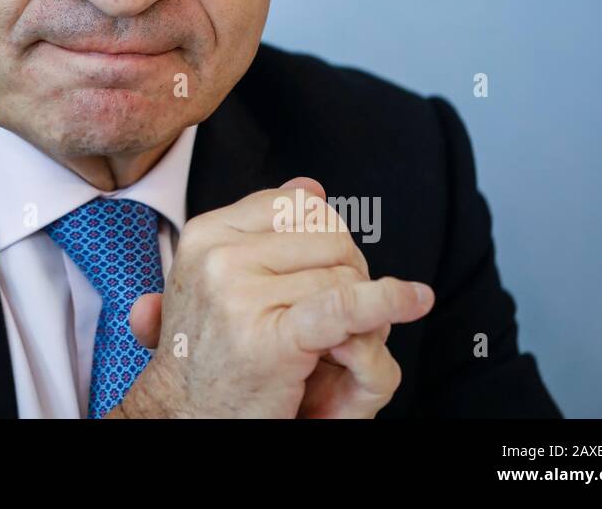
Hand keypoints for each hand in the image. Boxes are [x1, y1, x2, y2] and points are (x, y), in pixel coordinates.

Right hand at [108, 177, 432, 417]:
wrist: (187, 414)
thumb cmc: (210, 349)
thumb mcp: (221, 274)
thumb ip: (265, 228)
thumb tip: (312, 186)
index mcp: (206, 234)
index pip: (295, 205)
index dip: (325, 233)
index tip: (326, 265)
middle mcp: (219, 258)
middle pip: (326, 237)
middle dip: (348, 270)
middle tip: (337, 310)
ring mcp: (241, 296)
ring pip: (342, 277)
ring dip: (359, 308)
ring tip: (334, 338)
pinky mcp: (273, 339)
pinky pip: (345, 305)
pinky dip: (388, 301)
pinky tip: (414, 300)